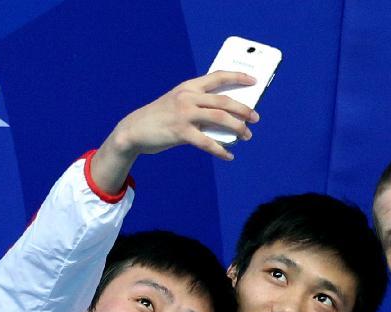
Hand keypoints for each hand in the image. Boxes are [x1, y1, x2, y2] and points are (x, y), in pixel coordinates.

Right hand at [91, 72, 259, 191]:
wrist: (134, 130)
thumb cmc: (162, 117)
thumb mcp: (179, 103)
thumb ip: (199, 105)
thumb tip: (227, 118)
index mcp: (189, 86)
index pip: (218, 76)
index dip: (238, 77)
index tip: (254, 80)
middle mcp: (188, 97)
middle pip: (224, 100)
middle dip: (244, 109)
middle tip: (256, 118)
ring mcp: (184, 114)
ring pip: (220, 118)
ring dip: (237, 128)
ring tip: (246, 136)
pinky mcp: (180, 132)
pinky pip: (207, 142)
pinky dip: (221, 151)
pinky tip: (229, 156)